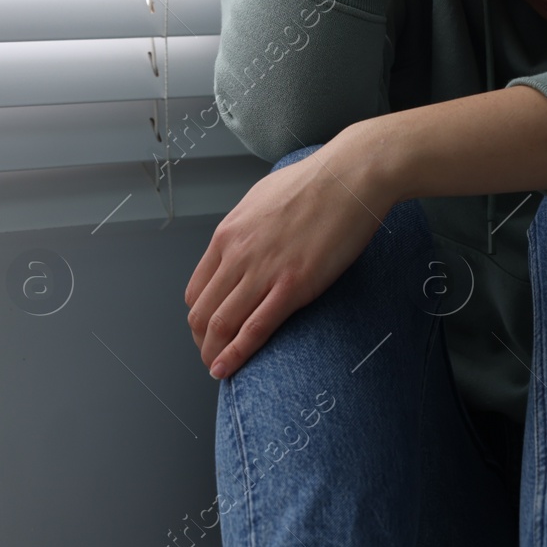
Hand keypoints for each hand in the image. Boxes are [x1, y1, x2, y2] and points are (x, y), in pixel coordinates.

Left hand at [184, 129, 395, 379]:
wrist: (351, 175)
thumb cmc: (315, 182)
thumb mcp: (261, 199)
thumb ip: (245, 229)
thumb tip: (241, 245)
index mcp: (228, 234)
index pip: (196, 289)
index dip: (199, 318)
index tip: (207, 332)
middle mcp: (237, 254)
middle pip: (202, 312)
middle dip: (202, 342)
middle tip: (211, 356)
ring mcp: (263, 271)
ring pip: (221, 325)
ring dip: (214, 354)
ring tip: (217, 370)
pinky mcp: (293, 285)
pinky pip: (254, 328)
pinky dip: (236, 355)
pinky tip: (228, 369)